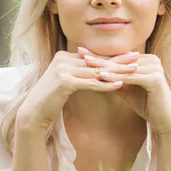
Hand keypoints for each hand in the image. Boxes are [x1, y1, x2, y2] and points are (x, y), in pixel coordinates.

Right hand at [16, 50, 139, 134]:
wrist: (33, 114)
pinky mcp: (64, 81)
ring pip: (96, 71)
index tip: (129, 56)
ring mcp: (63, 69)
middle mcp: (63, 59)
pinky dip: (106, 84)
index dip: (112, 57)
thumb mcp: (67, 83)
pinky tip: (120, 84)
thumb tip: (98, 72)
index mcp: (64, 56)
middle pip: (96, 61)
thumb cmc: (51, 101)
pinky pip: (90, 83)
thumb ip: (80, 74)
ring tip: (134, 71)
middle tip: (137, 58)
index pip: (93, 56)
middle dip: (118, 60)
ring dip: (117, 72)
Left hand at [78, 49, 170, 136]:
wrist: (165, 121)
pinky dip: (115, 77)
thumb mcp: (128, 90)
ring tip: (87, 64)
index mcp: (147, 60)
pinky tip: (101, 76)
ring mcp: (155, 68)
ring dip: (104, 66)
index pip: (120, 57)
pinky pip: (130, 77)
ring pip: (123, 68)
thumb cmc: (147, 105)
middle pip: (120, 60)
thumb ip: (116, 80)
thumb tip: (98, 74)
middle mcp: (152, 60)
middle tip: (81, 54)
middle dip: (100, 58)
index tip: (83, 53)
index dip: (101, 56)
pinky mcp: (155, 78)